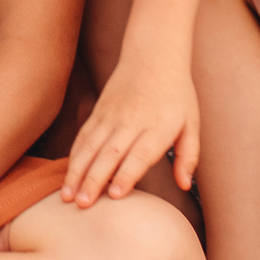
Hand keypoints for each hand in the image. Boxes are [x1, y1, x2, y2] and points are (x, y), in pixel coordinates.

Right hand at [63, 61, 197, 205]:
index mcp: (158, 127)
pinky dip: (74, 156)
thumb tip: (185, 185)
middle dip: (93, 180)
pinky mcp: (99, 111)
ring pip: (90, 146)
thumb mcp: (191, 123)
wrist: (153, 54)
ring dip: (77, 172)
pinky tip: (67, 174)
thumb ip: (189, 155)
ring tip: (67, 195)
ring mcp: (112, 115)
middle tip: (82, 204)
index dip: (126, 174)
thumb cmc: (176, 93)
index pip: (140, 154)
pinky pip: (84, 136)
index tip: (115, 195)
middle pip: (110, 153)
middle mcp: (132, 121)